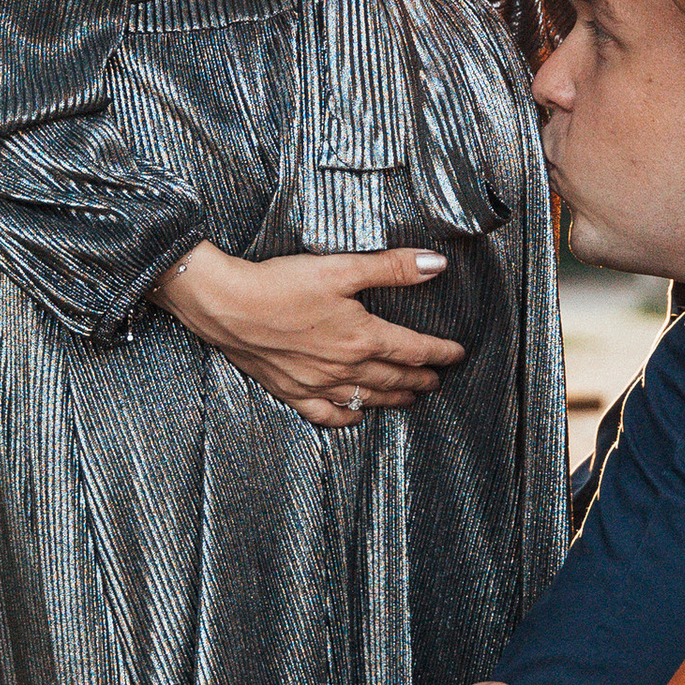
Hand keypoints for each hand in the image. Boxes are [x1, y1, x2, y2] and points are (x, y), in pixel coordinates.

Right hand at [155, 240, 464, 428]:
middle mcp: (344, 368)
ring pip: (366, 398)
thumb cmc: (282, 283)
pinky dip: (346, 418)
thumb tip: (437, 266)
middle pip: (394, 379)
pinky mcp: (291, 391)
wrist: (226, 305)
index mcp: (362, 338)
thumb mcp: (342, 268)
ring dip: (393, 399)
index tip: (457, 354)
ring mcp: (317, 385)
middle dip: (420, 379)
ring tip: (411, 399)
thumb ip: (393, 269)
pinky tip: (355, 416)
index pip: (414, 350)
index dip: (440, 352)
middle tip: (437, 382)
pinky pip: (325, 414)